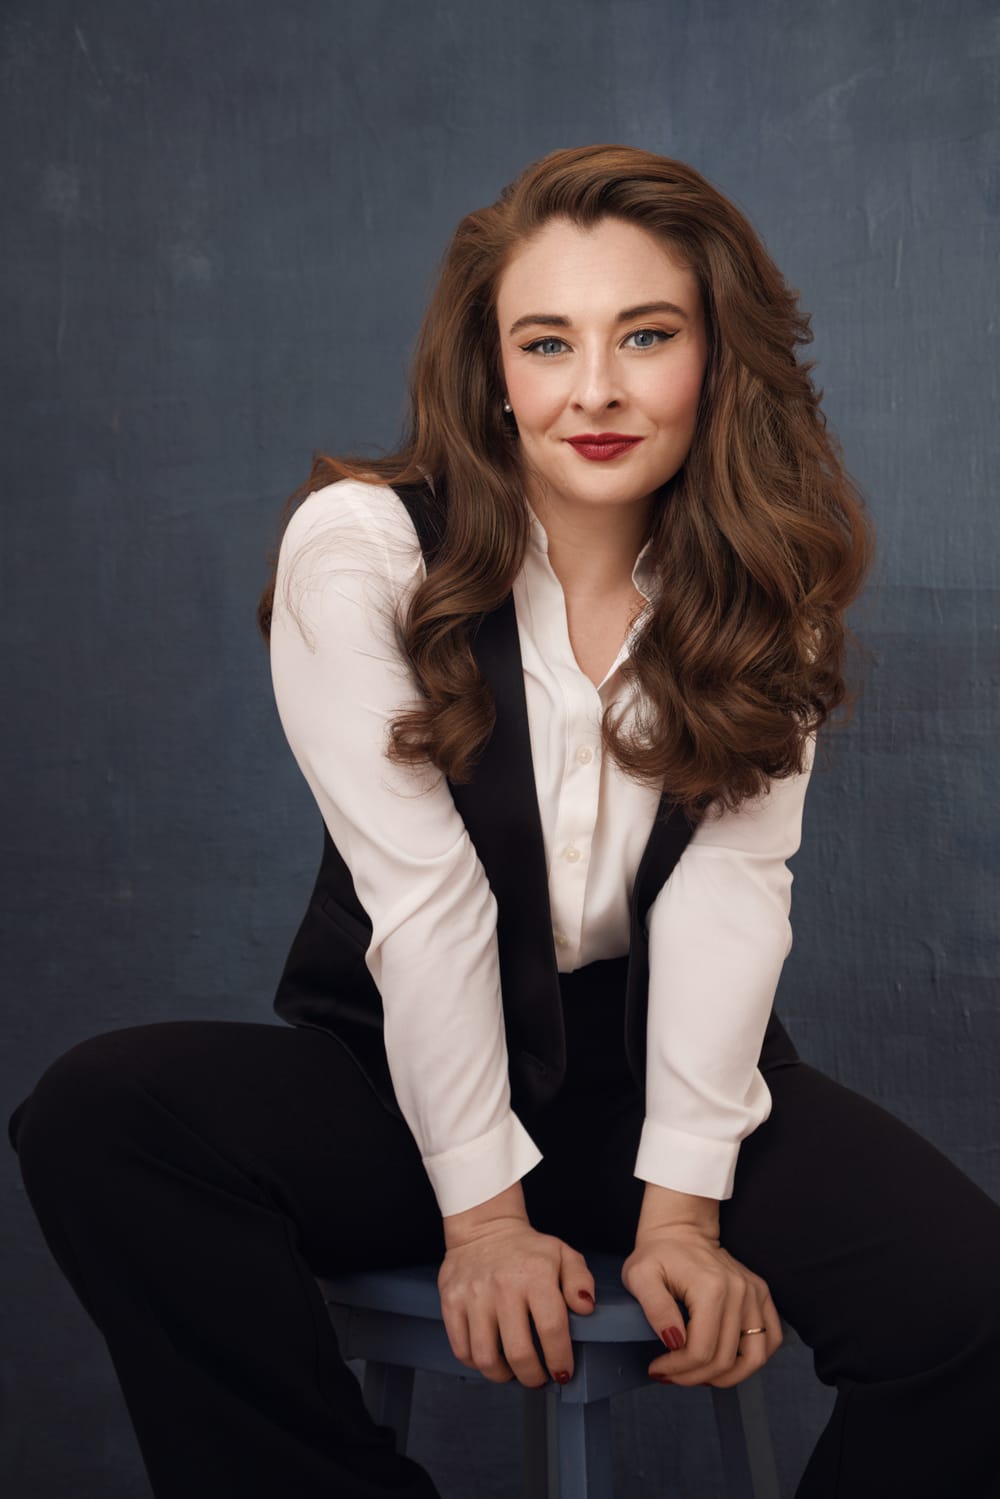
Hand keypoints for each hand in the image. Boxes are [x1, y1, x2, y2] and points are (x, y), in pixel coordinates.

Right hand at [439, 1192, 594, 1387]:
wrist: (484, 1227)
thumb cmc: (527, 1249)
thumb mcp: (562, 1254)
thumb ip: (580, 1280)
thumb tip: (586, 1308)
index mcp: (535, 1275)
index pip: (552, 1329)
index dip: (559, 1360)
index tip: (563, 1372)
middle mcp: (503, 1287)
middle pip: (519, 1353)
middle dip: (533, 1376)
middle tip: (538, 1378)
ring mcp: (473, 1296)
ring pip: (486, 1357)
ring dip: (503, 1375)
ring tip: (513, 1372)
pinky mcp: (451, 1302)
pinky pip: (462, 1349)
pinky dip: (477, 1364)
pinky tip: (490, 1357)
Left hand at [623, 1220, 781, 1388]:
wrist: (681, 1228)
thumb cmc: (658, 1252)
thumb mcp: (639, 1275)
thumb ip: (655, 1309)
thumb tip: (675, 1342)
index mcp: (711, 1287)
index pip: (701, 1351)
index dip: (678, 1369)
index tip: (658, 1368)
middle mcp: (740, 1292)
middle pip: (726, 1360)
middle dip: (694, 1376)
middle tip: (671, 1374)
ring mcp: (755, 1293)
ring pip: (754, 1358)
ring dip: (727, 1377)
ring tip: (700, 1374)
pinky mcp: (762, 1295)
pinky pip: (772, 1339)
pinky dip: (753, 1359)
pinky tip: (728, 1361)